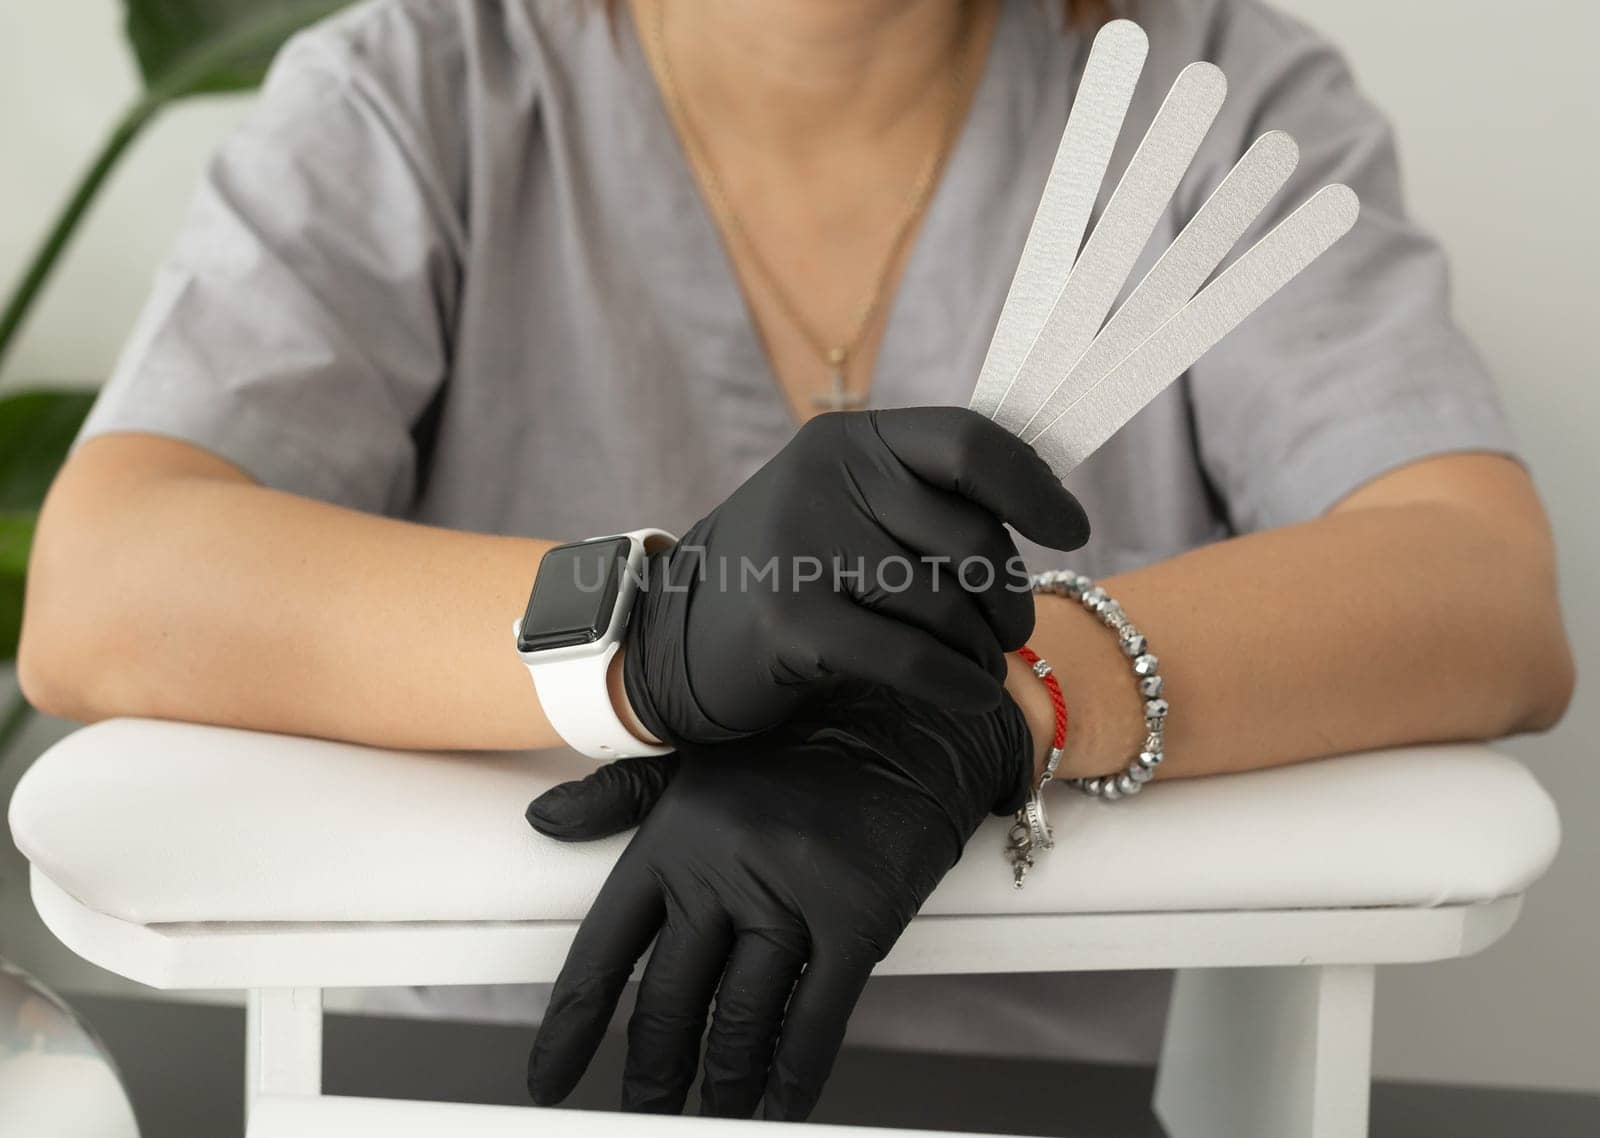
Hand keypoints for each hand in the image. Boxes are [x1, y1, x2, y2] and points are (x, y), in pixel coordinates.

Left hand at [524, 686, 1031, 1118]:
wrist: (905, 719)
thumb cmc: (801, 742)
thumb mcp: (698, 757)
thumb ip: (620, 797)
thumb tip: (544, 821)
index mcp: (673, 835)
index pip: (604, 948)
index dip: (571, 1025)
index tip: (549, 1078)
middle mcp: (723, 869)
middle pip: (671, 1002)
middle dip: (654, 1072)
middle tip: (647, 1108)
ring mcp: (791, 896)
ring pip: (741, 1022)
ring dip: (726, 1085)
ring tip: (717, 1114)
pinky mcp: (856, 919)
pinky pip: (816, 1022)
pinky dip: (795, 1078)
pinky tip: (781, 1106)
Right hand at [624, 407, 1087, 746]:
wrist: (675, 636)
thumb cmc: (791, 575)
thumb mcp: (847, 509)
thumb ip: (926, 499)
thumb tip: (1049, 509)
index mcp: (850, 442)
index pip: (969, 443)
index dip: (1033, 488)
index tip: (1074, 531)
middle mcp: (826, 481)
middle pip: (971, 536)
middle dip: (1007, 596)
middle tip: (1008, 628)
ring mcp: (803, 547)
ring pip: (945, 605)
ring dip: (980, 650)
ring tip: (978, 666)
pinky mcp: (792, 620)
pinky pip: (911, 658)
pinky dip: (955, 685)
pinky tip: (970, 696)